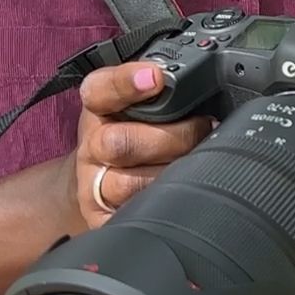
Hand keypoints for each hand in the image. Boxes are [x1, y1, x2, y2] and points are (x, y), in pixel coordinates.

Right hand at [68, 61, 213, 232]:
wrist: (96, 175)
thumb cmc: (129, 130)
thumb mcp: (137, 100)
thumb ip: (160, 86)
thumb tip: (202, 78)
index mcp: (98, 107)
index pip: (101, 89)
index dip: (127, 83)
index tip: (156, 78)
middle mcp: (91, 146)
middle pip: (121, 142)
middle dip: (172, 137)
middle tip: (202, 129)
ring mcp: (93, 185)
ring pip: (131, 183)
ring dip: (171, 173)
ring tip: (197, 162)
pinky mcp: (101, 216)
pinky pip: (132, 213)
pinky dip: (161, 202)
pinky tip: (179, 191)